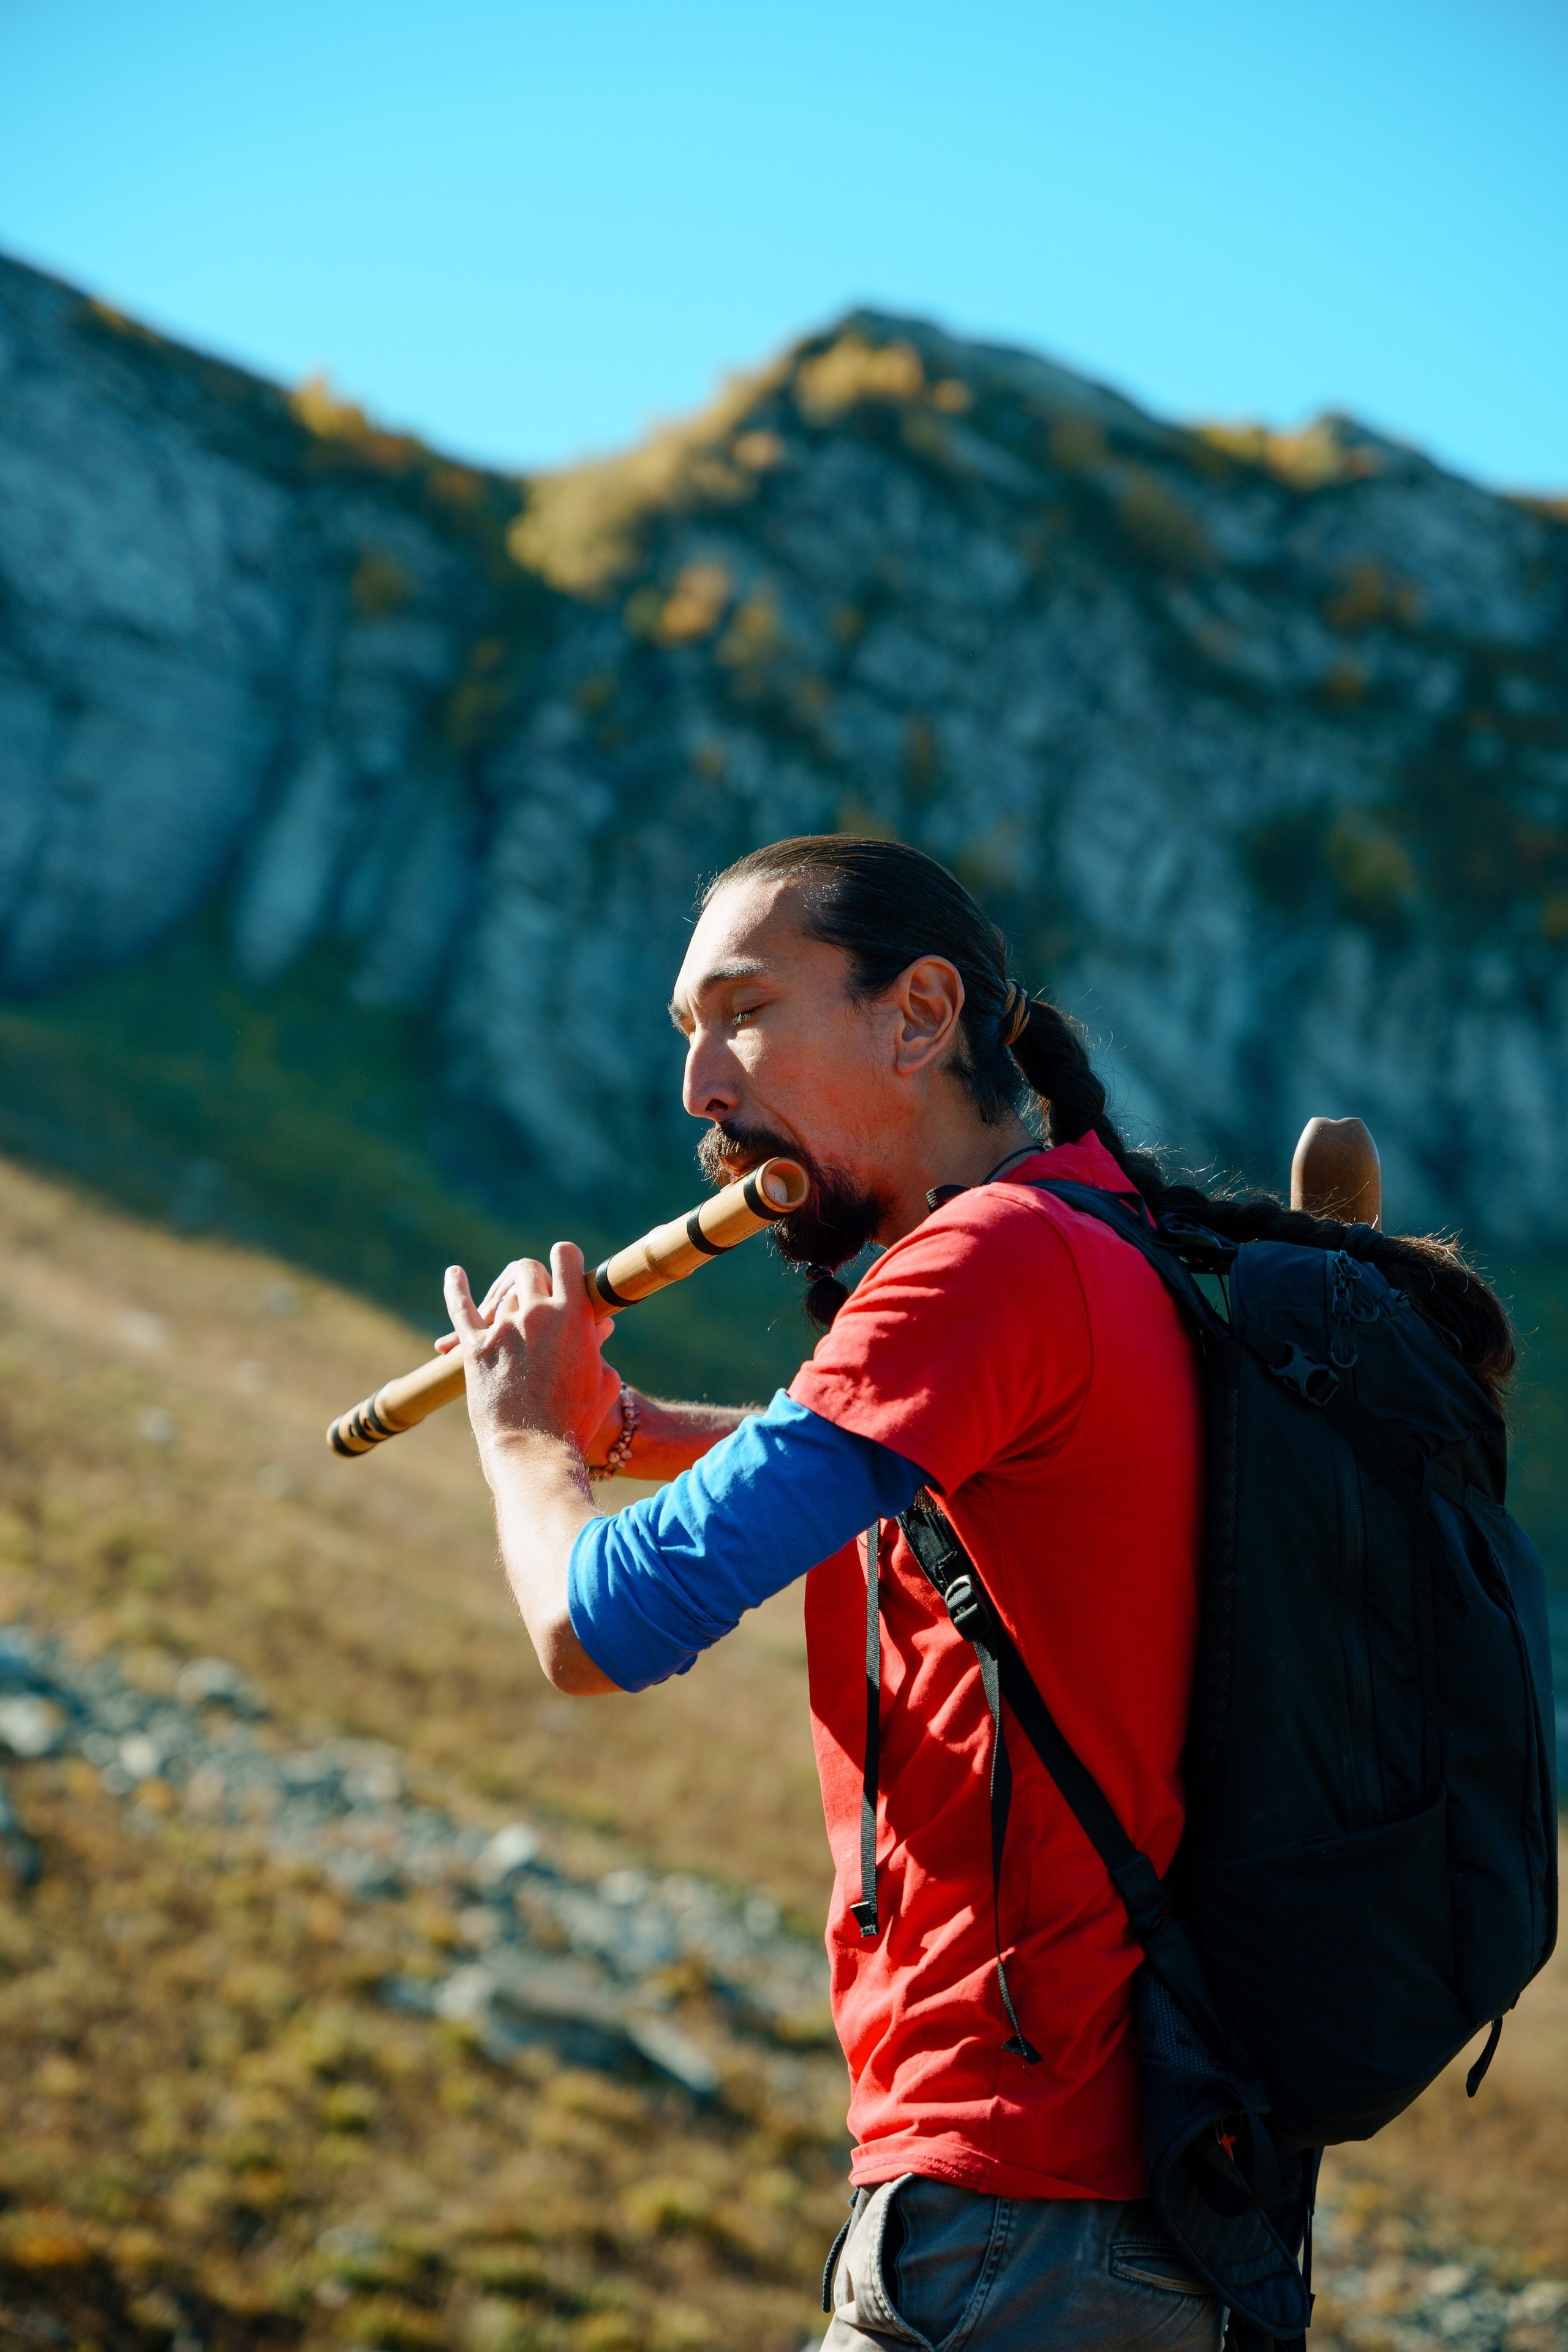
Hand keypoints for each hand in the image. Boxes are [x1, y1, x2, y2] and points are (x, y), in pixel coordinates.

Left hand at [442, 1245, 619, 1477]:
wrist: (535, 1448)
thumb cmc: (576, 1420)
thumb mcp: (603, 1381)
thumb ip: (598, 1345)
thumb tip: (601, 1324)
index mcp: (573, 1314)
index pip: (565, 1257)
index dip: (563, 1258)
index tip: (561, 1265)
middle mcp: (537, 1312)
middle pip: (527, 1269)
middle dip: (532, 1279)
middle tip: (534, 1300)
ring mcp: (503, 1328)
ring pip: (500, 1294)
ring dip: (504, 1298)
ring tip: (505, 1312)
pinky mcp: (475, 1348)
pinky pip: (460, 1308)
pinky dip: (455, 1288)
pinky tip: (453, 1274)